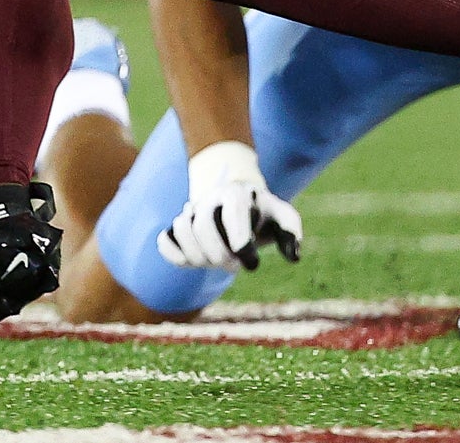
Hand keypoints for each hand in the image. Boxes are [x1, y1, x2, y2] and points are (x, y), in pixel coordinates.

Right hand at [156, 141, 301, 270]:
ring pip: (181, 230)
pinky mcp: (177, 228)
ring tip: (215, 262)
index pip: (232, 212)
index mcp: (236, 193)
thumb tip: (294, 257)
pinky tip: (192, 260)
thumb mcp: (282, 217)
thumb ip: (291, 233)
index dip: (240, 241)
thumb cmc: (263, 214)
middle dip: (219, 254)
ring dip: (199, 255)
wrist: (238, 201)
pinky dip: (175, 254)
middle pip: (202, 225)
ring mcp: (190, 211)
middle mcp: (209, 198)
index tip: (252, 264)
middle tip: (234, 267)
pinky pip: (165, 241)